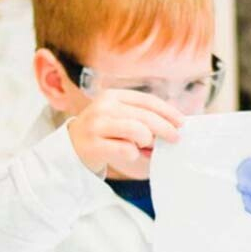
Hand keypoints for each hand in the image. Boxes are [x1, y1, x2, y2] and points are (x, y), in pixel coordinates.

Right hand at [67, 90, 184, 172]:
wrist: (69, 149)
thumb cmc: (101, 134)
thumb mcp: (118, 118)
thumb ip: (140, 117)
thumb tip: (172, 124)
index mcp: (112, 96)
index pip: (147, 100)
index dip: (167, 111)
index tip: (181, 122)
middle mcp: (103, 107)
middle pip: (145, 116)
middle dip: (165, 128)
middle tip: (175, 138)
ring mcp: (96, 126)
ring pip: (137, 131)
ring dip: (147, 140)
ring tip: (146, 146)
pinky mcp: (92, 146)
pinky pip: (125, 149)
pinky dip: (134, 154)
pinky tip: (132, 155)